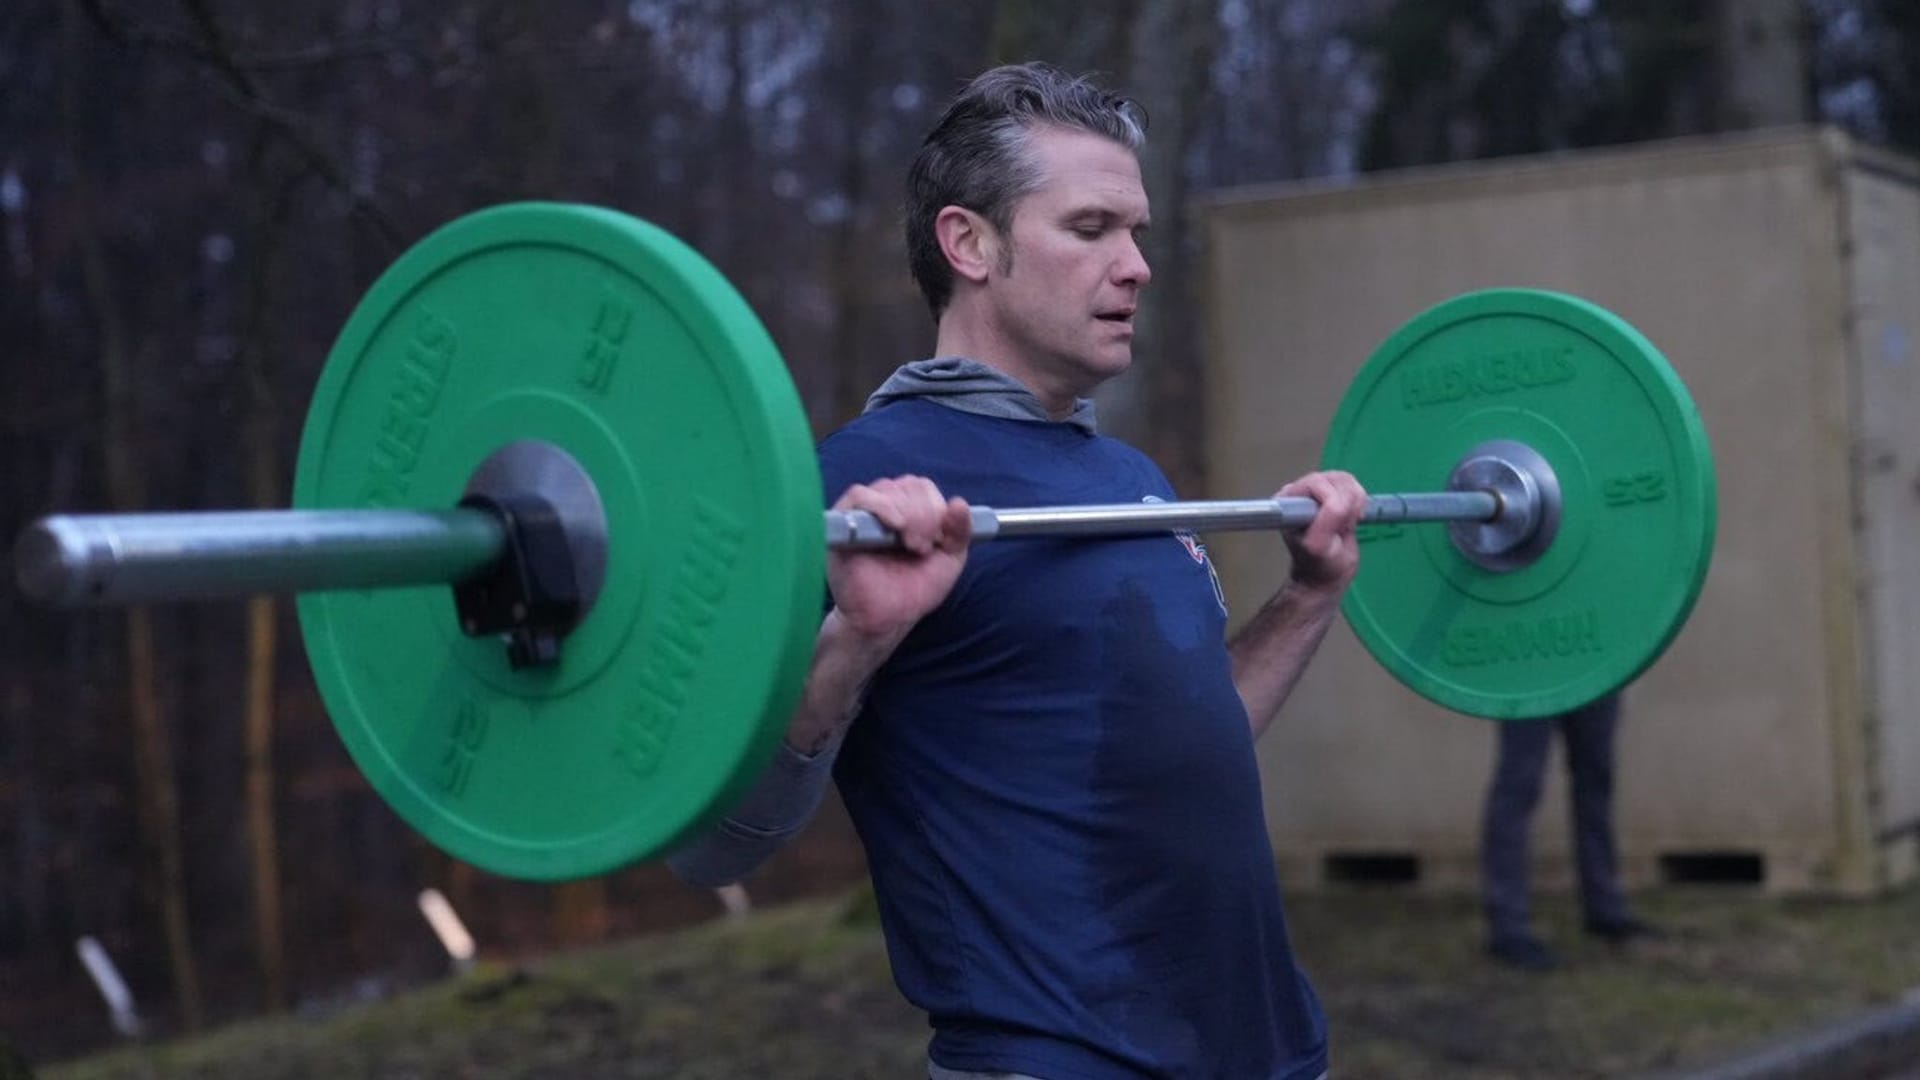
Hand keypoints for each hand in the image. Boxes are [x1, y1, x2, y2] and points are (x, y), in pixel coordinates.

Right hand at [828, 476, 971, 640]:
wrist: (889, 618)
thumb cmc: (914, 589)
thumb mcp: (949, 559)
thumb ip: (960, 531)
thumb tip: (959, 502)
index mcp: (908, 510)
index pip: (923, 486)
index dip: (936, 508)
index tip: (938, 540)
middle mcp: (884, 506)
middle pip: (909, 485)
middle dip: (925, 515)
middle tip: (922, 548)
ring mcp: (862, 513)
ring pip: (888, 488)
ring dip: (909, 514)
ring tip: (911, 546)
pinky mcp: (843, 524)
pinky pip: (860, 496)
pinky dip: (883, 506)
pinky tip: (896, 526)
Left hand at [1278, 470, 1365, 591]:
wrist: (1329, 573)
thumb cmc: (1319, 564)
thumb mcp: (1320, 546)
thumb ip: (1327, 521)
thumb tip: (1338, 504)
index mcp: (1287, 502)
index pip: (1316, 483)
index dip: (1333, 503)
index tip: (1335, 526)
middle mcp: (1300, 491)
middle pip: (1334, 479)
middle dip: (1346, 505)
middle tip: (1343, 528)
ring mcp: (1319, 490)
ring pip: (1347, 480)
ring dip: (1354, 504)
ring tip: (1346, 525)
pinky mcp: (1336, 491)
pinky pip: (1354, 485)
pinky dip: (1360, 502)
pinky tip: (1351, 519)